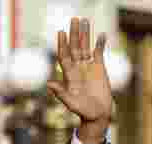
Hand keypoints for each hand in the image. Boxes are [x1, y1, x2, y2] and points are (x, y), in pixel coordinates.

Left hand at [47, 18, 112, 142]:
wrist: (97, 115)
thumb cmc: (83, 112)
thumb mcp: (71, 104)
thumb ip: (61, 94)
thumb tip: (48, 84)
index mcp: (69, 74)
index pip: (64, 55)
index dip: (62, 44)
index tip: (61, 32)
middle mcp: (77, 68)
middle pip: (74, 47)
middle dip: (74, 33)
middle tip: (74, 19)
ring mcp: (88, 67)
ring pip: (85, 47)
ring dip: (85, 34)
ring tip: (85, 21)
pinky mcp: (99, 68)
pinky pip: (99, 53)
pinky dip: (100, 44)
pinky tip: (102, 35)